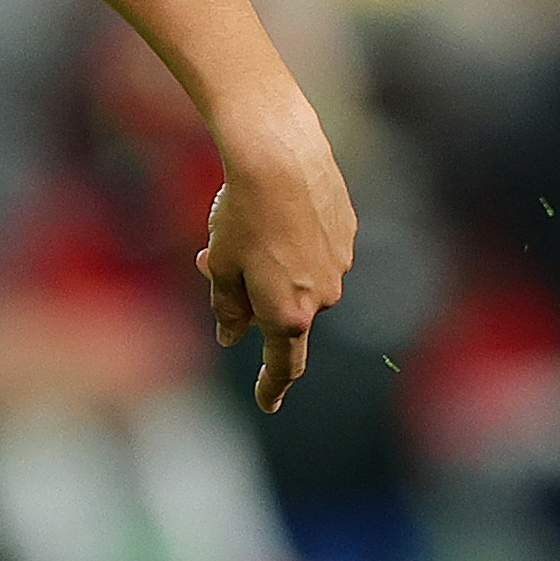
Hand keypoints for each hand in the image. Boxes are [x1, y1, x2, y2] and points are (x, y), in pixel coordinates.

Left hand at [198, 107, 357, 414]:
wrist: (280, 156)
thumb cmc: (242, 213)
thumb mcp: (221, 264)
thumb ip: (227, 307)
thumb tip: (230, 335)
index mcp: (287, 314)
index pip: (283, 365)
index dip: (273, 387)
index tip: (268, 404)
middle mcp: (322, 297)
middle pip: (284, 313)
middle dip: (252, 297)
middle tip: (211, 261)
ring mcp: (340, 264)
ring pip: (301, 280)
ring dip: (272, 267)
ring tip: (243, 224)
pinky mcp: (348, 232)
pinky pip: (317, 251)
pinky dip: (294, 242)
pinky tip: (275, 209)